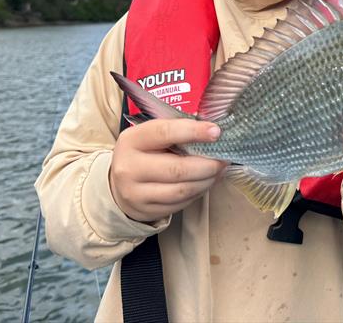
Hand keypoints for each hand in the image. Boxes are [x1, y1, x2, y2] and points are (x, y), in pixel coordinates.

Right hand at [109, 118, 227, 222]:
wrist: (119, 184)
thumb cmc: (144, 153)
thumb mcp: (150, 136)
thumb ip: (176, 132)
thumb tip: (212, 132)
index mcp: (132, 140)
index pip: (165, 133)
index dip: (194, 132)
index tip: (216, 132)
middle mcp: (129, 167)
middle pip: (177, 168)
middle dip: (207, 165)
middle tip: (223, 159)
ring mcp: (136, 193)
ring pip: (182, 190)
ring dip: (206, 181)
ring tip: (218, 171)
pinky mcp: (146, 210)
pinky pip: (180, 203)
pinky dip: (198, 193)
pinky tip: (205, 183)